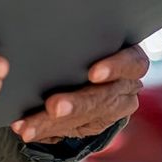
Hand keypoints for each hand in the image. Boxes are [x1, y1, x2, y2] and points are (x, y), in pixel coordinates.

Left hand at [10, 45, 148, 144]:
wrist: (98, 67)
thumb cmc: (91, 42)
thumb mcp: (93, 39)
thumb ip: (83, 39)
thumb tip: (46, 30)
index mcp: (132, 60)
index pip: (133, 63)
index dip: (115, 68)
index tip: (93, 74)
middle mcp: (126, 87)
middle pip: (105, 98)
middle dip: (77, 104)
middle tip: (53, 106)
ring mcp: (111, 110)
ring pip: (86, 120)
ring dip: (54, 123)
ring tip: (29, 127)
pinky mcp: (94, 124)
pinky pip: (70, 131)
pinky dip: (46, 131)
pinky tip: (27, 129)